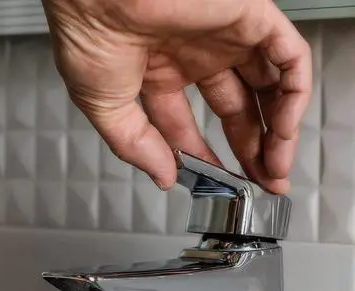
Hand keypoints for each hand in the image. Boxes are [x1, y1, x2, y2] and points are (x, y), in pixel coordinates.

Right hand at [42, 0, 311, 192]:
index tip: (216, 183)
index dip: (204, 158)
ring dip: (277, 130)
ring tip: (275, 167)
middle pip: (235, 110)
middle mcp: (194, 54)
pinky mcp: (249, 16)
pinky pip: (288, 58)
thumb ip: (135, 146)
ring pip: (268, 86)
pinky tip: (285, 130)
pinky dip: (294, 95)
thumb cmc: (87, 34)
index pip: (188, 125)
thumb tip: (163, 176)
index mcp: (158, 73)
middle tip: (260, 183)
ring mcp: (224, 36)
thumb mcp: (104, 108)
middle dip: (250, 150)